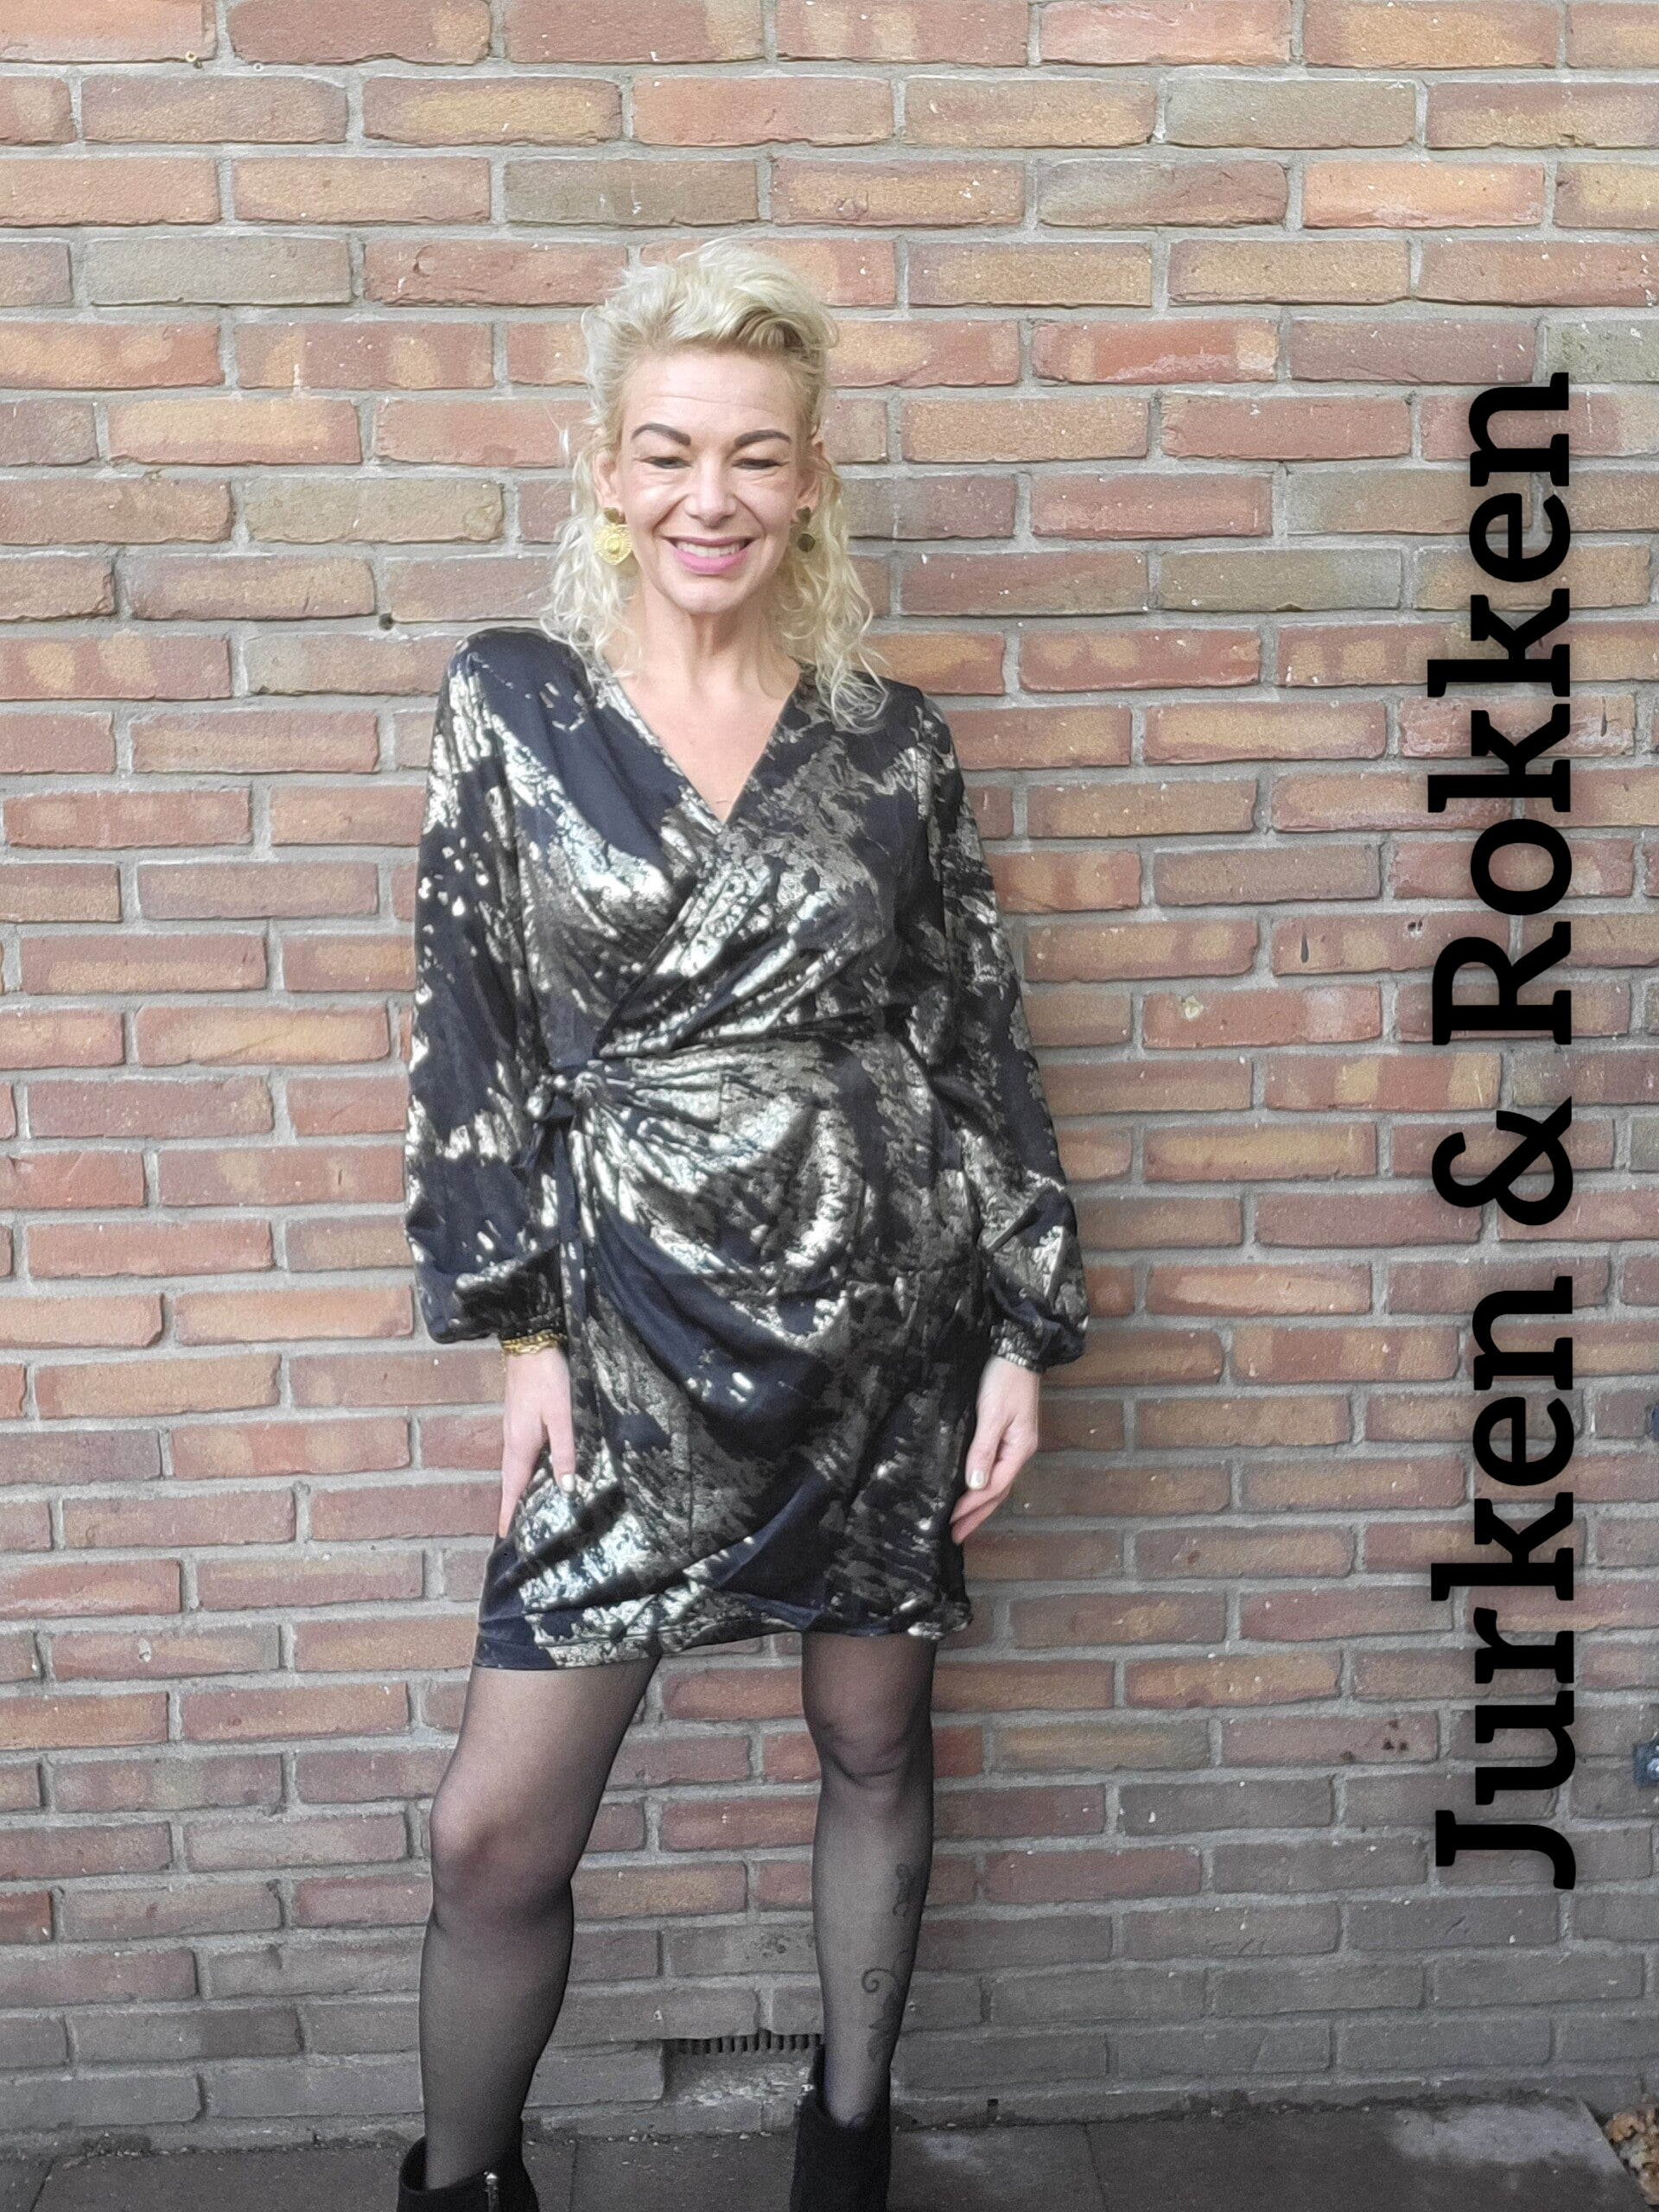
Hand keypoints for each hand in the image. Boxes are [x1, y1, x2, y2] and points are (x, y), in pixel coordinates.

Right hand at [499, 1344, 574, 1536]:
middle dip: (513, 1506)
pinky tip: (536, 1471)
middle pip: (512, 1481)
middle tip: (519, 1531)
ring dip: (519, 1489)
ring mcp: (514, 1428)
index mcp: (520, 1445)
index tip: (505, 1538)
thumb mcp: (562, 1416)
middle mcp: (512, 1440)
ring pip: (516, 1467)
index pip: (512, 1489)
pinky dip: (524, 1470)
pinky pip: (520, 1453)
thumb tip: (566, 1488)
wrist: (531, 1342)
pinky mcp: (520, 1418)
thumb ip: (565, 1451)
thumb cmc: (548, 1378)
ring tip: (527, 1509)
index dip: (509, 1514)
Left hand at [949, 1354, 1042, 1544]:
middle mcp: (1018, 1450)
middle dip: (977, 1515)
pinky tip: (970, 1489)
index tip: (951, 1522)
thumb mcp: (993, 1413)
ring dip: (979, 1503)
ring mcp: (1014, 1442)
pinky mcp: (1005, 1433)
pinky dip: (981, 1484)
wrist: (1017, 1349)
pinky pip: (993, 1467)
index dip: (972, 1506)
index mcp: (1018, 1449)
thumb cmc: (1004, 1379)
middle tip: (956, 1536)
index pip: (994, 1487)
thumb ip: (983, 1449)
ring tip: (961, 1522)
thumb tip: (975, 1485)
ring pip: (996, 1481)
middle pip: (997, 1491)